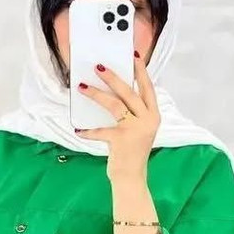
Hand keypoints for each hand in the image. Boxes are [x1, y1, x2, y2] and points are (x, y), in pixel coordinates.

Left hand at [74, 51, 159, 182]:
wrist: (132, 179)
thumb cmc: (131, 153)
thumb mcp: (137, 130)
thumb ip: (131, 113)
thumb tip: (112, 93)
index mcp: (154, 115)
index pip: (148, 87)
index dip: (140, 71)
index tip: (133, 55)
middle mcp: (148, 120)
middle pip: (129, 91)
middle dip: (113, 77)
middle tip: (99, 65)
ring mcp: (136, 129)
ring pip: (115, 105)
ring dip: (97, 94)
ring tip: (82, 87)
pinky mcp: (121, 140)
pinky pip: (101, 130)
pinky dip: (88, 130)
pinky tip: (79, 129)